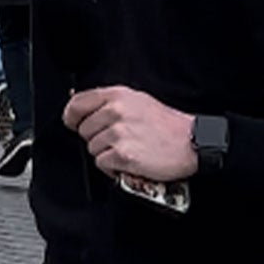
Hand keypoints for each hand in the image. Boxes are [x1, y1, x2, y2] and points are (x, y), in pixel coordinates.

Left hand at [62, 86, 197, 182]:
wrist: (192, 142)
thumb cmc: (167, 124)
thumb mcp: (137, 101)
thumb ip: (110, 103)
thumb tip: (81, 109)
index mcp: (117, 96)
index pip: (77, 104)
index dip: (71, 117)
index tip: (72, 123)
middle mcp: (115, 112)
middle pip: (84, 130)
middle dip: (97, 138)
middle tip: (120, 140)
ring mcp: (119, 134)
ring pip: (92, 148)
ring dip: (107, 154)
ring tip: (129, 149)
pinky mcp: (123, 155)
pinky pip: (102, 164)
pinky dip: (113, 167)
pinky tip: (129, 161)